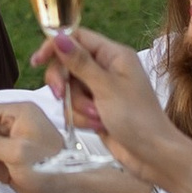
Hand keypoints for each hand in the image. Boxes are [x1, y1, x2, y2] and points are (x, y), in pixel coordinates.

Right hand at [43, 28, 183, 178]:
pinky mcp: (97, 109)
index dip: (55, 46)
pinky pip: (75, 107)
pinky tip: (98, 126)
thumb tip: (58, 36)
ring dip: (78, 106)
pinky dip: (82, 118)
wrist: (153, 155)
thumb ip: (79, 62)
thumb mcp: (105, 88)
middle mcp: (107, 68)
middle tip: (62, 96)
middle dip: (65, 83)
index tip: (38, 62)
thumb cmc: (137, 119)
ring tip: (97, 117)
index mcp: (114, 55)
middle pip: (68, 63)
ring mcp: (102, 89)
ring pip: (70, 88)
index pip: (76, 38)